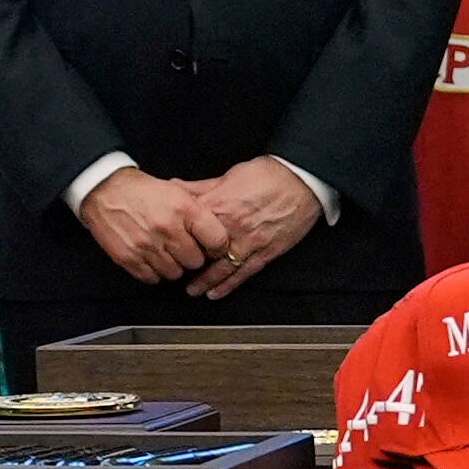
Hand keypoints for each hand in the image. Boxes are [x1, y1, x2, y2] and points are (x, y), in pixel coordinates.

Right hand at [80, 168, 217, 283]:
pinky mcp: (129, 258)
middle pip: (196, 262)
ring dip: (173, 266)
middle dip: (192, 257)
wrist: (104, 189)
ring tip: (165, 251)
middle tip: (183, 247)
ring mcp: (147, 246)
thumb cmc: (144, 191)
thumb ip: (201, 211)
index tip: (212, 247)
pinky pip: (153, 279)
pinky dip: (154, 271)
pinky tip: (151, 257)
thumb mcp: (178, 191)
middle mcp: (167, 229)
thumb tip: (224, 233)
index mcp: (184, 209)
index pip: (217, 240)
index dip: (217, 247)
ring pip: (175, 274)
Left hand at [185, 156, 327, 298]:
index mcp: (219, 206)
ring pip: (220, 268)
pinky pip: (243, 274)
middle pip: (201, 252)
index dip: (175, 238)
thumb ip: (201, 187)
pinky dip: (228, 286)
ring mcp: (249, 242)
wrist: (300, 180)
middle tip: (175, 272)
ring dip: (204, 282)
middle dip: (187, 264)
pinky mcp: (265, 252)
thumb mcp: (228, 176)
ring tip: (192, 290)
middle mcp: (231, 227)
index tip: (168, 246)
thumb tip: (175, 187)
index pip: (188, 228)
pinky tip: (216, 293)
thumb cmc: (268, 175)